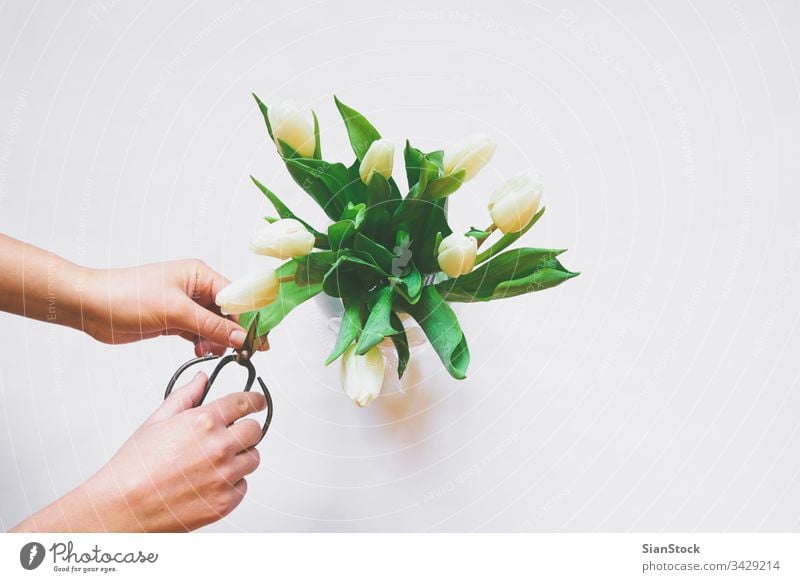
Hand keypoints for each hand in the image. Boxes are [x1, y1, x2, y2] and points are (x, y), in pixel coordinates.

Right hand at [11, 372, 266, 531]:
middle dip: (246, 430)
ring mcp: (225, 476)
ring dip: (240, 457)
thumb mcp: (157, 420)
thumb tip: (202, 378)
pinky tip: (208, 482)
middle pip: (255, 431)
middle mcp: (220, 447)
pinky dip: (232, 483)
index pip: (245, 403)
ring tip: (212, 462)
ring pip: (253, 459)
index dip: (255, 401)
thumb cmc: (135, 465)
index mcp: (205, 422)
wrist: (123, 507)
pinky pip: (243, 486)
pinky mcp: (225, 501)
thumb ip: (186, 395)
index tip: (257, 402)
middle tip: (230, 435)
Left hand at [82, 259, 265, 355]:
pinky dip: (203, 343)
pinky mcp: (174, 320)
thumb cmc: (127, 296)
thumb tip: (240, 336)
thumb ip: (211, 325)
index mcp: (200, 274)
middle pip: (228, 312)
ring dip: (217, 340)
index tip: (260, 340)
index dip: (250, 319)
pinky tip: (199, 351)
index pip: (237, 296)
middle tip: (242, 353)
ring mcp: (184, 305)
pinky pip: (199, 333)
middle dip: (234, 332)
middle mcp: (195, 287)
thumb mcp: (175, 311)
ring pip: (214, 325)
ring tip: (209, 351)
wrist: (90, 306)